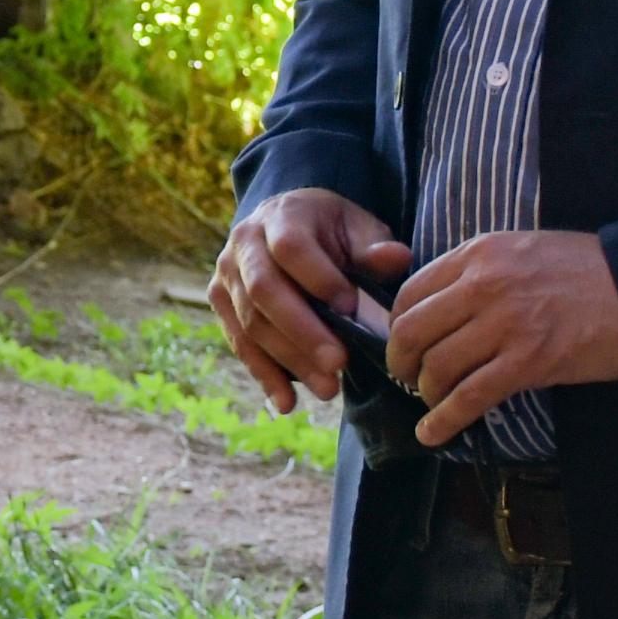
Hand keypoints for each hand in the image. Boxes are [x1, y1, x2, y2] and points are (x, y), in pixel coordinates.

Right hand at [208, 191, 414, 413]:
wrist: (285, 225)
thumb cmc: (330, 232)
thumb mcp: (358, 229)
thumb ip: (375, 247)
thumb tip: (397, 258)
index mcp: (280, 215)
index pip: (290, 247)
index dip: (318, 278)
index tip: (351, 307)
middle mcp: (243, 242)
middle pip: (264, 289)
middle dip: (302, 330)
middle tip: (340, 363)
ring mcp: (226, 274)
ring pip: (251, 323)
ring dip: (289, 360)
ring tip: (328, 389)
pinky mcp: (220, 303)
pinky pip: (240, 344)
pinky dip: (264, 375)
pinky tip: (287, 403)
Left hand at [384, 230, 617, 446]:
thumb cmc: (591, 272)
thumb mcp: (525, 251)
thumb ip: (482, 271)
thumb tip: (442, 306)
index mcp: (481, 253)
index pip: (411, 292)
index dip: (397, 325)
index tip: (403, 344)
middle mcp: (486, 284)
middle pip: (413, 330)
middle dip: (401, 361)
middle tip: (407, 377)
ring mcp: (508, 323)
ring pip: (438, 366)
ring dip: (426, 391)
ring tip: (431, 401)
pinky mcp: (531, 361)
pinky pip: (471, 396)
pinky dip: (444, 420)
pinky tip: (432, 433)